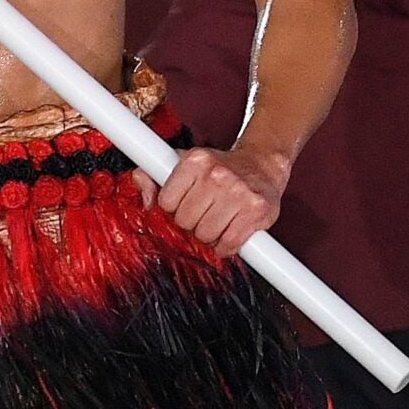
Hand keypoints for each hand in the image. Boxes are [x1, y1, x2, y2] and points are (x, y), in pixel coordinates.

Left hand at [144, 144, 286, 257]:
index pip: (167, 201)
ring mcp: (238, 192)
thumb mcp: (182, 161)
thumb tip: (146, 202)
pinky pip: (230, 244)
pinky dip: (225, 248)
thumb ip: (151, 175)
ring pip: (206, 235)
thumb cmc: (217, 167)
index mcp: (195, 160)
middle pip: (185, 220)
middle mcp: (216, 174)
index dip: (173, 208)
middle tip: (201, 215)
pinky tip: (227, 236)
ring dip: (208, 237)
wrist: (261, 165)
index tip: (183, 204)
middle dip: (190, 223)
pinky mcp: (257, 210)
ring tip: (215, 223)